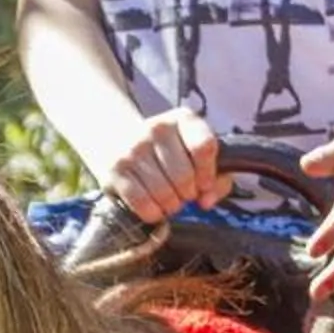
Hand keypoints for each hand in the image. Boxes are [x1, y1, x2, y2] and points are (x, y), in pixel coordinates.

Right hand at [103, 107, 231, 227]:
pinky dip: (153, 213)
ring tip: (170, 200)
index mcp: (184, 119)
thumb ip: (216, 179)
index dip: (208, 175)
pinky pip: (142, 203)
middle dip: (188, 194)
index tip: (204, 185)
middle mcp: (158, 128)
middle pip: (184, 176)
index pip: (204, 147)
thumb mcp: (197, 155)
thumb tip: (206, 201)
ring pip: (164, 193)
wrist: (122, 140)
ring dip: (172, 205)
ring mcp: (134, 147)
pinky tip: (155, 207)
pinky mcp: (116, 169)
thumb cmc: (171, 154)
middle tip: (184, 194)